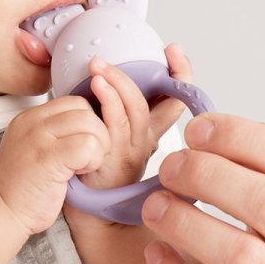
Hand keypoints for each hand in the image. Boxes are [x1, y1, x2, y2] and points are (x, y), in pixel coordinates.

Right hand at [0, 95, 108, 233]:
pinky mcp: (49, 158)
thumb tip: (89, 123)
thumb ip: (53, 133)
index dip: (88, 122)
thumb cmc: (21, 187)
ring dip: (98, 147)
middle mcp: (33, 122)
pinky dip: (93, 160)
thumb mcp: (33, 148)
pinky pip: (88, 145)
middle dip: (98, 133)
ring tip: (83, 166)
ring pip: (90, 123)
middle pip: (84, 109)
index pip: (74, 101)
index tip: (82, 146)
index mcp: (30, 117)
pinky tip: (79, 173)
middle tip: (87, 158)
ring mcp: (39, 138)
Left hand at [80, 45, 191, 189]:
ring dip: (118, 82)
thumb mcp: (106, 130)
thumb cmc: (91, 169)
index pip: (176, 99)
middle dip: (154, 70)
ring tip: (100, 66)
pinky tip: (96, 86)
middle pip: (162, 101)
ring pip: (136, 111)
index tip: (173, 52)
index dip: (180, 75)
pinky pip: (115, 126)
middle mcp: (146, 141)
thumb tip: (98, 70)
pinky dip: (107, 102)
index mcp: (149, 132)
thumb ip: (108, 104)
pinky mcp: (114, 160)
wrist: (84, 211)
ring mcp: (132, 151)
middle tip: (140, 52)